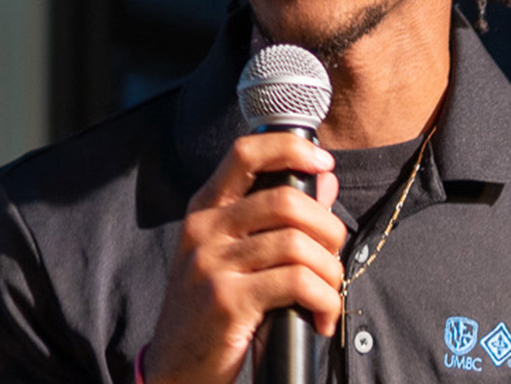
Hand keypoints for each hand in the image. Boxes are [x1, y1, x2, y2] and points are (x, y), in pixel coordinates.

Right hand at [143, 131, 344, 383]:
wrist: (176, 368)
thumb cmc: (212, 310)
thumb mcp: (235, 256)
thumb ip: (278, 217)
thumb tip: (325, 179)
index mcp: (205, 210)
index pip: (245, 153)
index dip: (290, 147)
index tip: (323, 162)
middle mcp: (204, 230)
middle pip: (286, 200)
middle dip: (329, 228)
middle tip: (334, 257)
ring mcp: (212, 265)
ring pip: (297, 245)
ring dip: (330, 272)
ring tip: (329, 294)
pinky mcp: (227, 301)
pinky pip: (297, 283)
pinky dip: (324, 301)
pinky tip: (321, 317)